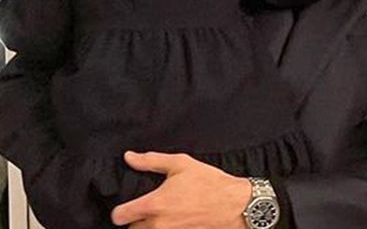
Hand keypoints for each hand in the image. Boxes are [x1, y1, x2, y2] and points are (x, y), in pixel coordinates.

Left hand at [111, 151, 250, 228]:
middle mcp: (158, 225)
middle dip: (137, 220)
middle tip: (150, 209)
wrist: (235, 205)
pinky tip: (177, 220)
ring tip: (164, 215)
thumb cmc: (210, 183)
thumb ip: (151, 161)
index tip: (127, 206)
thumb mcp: (181, 164)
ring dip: (151, 227)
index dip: (120, 211)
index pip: (119, 216)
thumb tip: (129, 157)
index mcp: (154, 205)